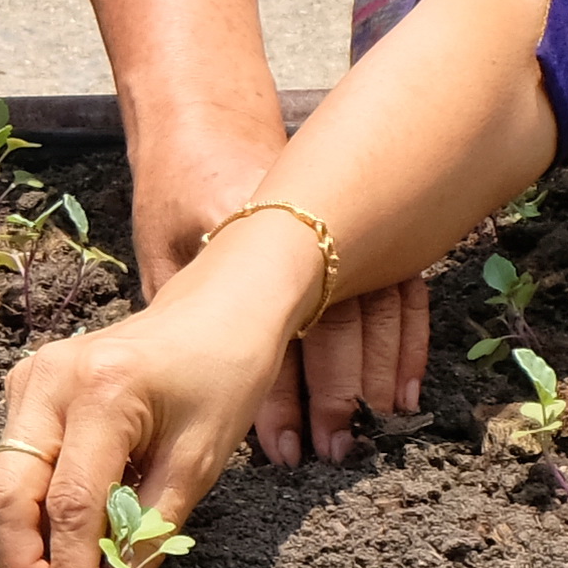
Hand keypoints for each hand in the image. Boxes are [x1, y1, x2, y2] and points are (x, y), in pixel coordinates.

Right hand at [0, 242, 314, 567]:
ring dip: (23, 547)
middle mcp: (50, 380)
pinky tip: (64, 543)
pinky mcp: (25, 386)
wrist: (219, 307)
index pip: (67, 505)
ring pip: (1, 485)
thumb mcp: (198, 464)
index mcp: (102, 391)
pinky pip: (14, 465)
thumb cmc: (222, 377)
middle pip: (6, 495)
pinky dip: (32, 514)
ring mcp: (30, 379)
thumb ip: (149, 536)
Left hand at [133, 136, 419, 463]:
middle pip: (333, 323)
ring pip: (377, 308)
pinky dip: (408, 341)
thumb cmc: (174, 189)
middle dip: (335, 394)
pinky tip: (405, 387)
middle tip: (331, 449)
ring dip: (379, 374)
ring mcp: (344, 225)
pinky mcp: (367, 225)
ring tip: (374, 425)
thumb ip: (179, 310)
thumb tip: (194, 389)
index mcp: (245, 239)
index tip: (282, 447)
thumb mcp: (160, 247)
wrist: (205, 118)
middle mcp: (303, 232)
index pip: (268, 333)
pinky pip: (402, 289)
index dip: (277, 397)